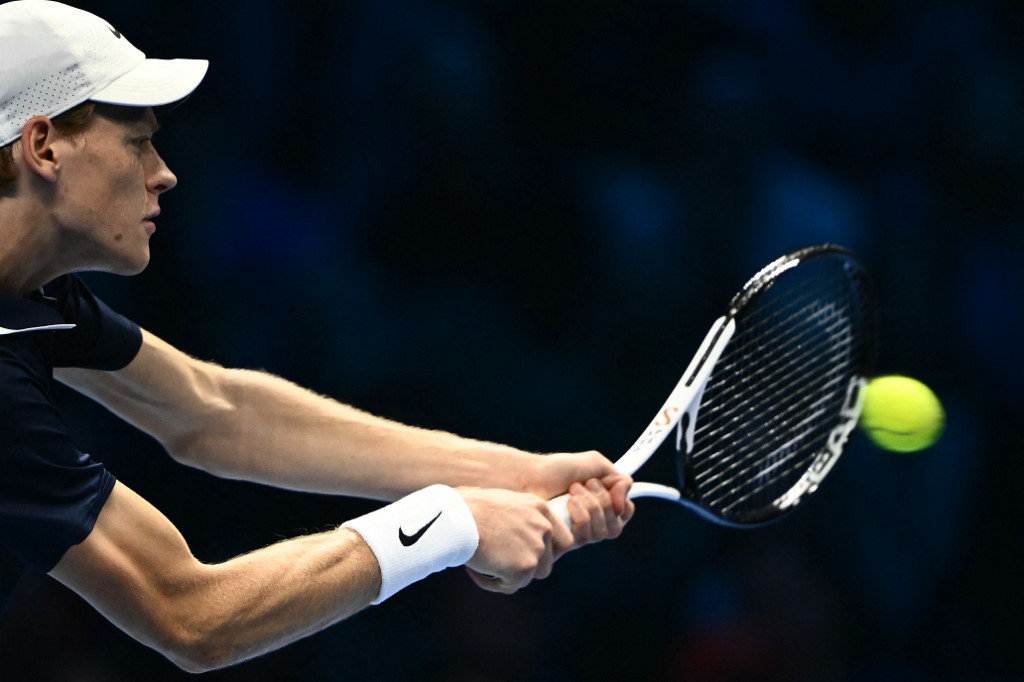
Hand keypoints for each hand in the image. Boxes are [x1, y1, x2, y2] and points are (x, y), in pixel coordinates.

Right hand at [457, 487, 571, 593]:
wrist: (455, 517)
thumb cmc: (466, 506)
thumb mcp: (502, 502)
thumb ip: (517, 518)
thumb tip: (512, 534)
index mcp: (540, 509)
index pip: (563, 540)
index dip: (547, 553)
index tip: (527, 557)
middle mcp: (544, 527)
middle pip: (547, 562)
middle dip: (525, 567)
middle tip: (501, 565)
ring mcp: (536, 548)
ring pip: (529, 577)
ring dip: (509, 576)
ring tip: (483, 565)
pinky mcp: (523, 568)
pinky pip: (509, 586)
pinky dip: (491, 582)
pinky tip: (474, 570)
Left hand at [527, 451, 633, 549]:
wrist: (530, 477)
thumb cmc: (557, 470)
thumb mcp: (594, 464)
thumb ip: (617, 477)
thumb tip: (624, 498)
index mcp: (601, 504)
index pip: (624, 514)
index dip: (623, 504)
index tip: (612, 488)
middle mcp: (592, 522)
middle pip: (616, 527)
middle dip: (604, 501)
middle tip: (587, 483)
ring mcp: (578, 533)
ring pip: (602, 533)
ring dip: (591, 505)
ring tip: (573, 490)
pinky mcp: (564, 542)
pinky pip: (585, 538)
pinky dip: (580, 515)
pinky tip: (567, 502)